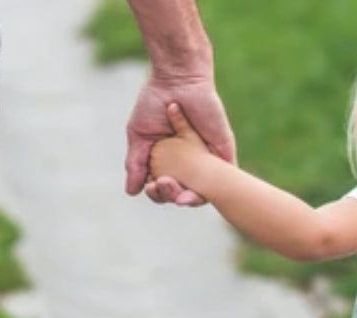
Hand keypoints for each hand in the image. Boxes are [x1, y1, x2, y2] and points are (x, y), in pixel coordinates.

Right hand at [125, 73, 233, 205]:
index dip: (157, 193)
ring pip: (203, 191)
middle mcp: (188, 163)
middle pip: (182, 194)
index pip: (164, 188)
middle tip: (161, 185)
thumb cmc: (155, 103)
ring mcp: (206, 158)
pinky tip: (195, 193)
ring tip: (174, 190)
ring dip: (188, 199)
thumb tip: (131, 192)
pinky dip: (213, 190)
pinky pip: (224, 179)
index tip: (150, 186)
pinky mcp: (222, 151)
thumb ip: (135, 164)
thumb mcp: (140, 136)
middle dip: (169, 196)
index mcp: (169, 161)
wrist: (176, 79)